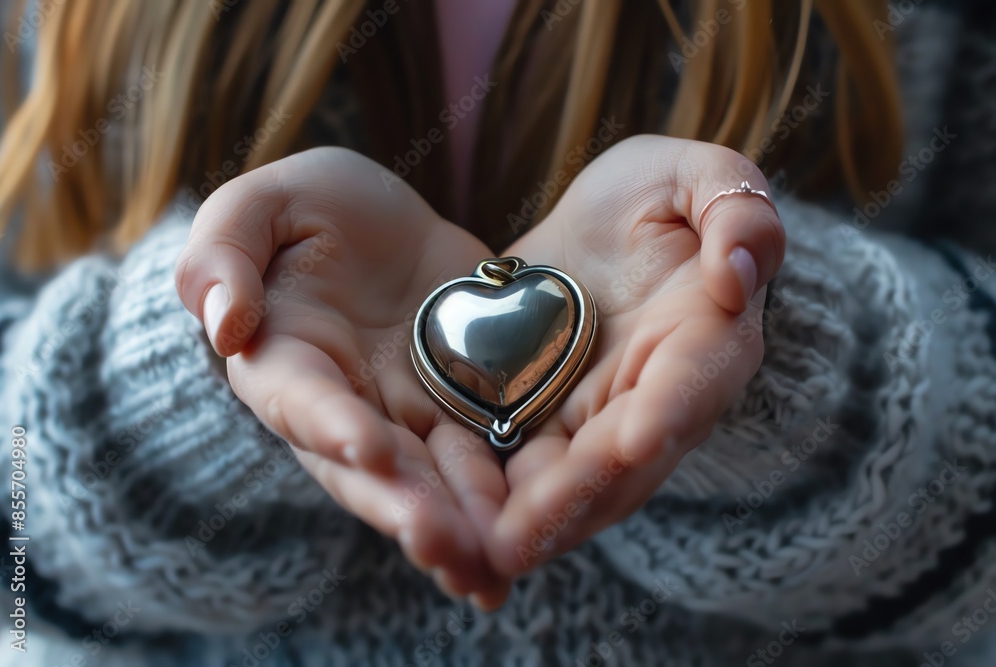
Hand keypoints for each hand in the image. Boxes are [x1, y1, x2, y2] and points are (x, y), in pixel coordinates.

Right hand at [175, 148, 511, 605]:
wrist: (390, 223)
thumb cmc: (313, 208)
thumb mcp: (262, 205)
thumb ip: (224, 253)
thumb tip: (221, 323)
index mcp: (284, 361)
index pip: (299, 400)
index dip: (328, 425)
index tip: (365, 448)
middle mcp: (343, 406)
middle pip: (370, 470)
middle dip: (405, 508)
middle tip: (444, 546)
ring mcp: (406, 416)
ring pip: (432, 481)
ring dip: (460, 526)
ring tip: (491, 569)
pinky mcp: (463, 410)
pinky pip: (486, 458)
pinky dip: (505, 499)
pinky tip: (533, 535)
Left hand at [484, 135, 785, 574]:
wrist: (595, 231)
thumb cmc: (654, 195)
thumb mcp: (694, 174)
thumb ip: (733, 206)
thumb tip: (738, 271)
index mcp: (707, 338)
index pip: (694, 382)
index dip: (668, 412)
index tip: (632, 442)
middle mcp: (659, 396)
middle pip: (626, 461)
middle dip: (577, 498)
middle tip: (522, 537)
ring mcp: (602, 420)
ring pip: (575, 483)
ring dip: (535, 522)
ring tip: (483, 553)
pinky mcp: (550, 424)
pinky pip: (527, 472)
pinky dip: (498, 503)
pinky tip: (459, 532)